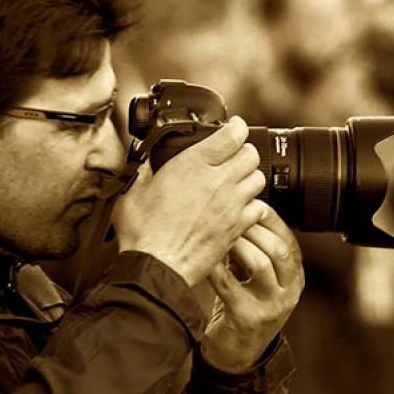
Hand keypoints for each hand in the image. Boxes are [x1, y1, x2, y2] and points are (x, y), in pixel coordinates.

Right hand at [113, 116, 267, 285]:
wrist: (157, 265)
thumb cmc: (144, 232)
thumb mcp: (134, 191)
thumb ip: (145, 172)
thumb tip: (145, 165)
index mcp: (194, 164)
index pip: (233, 134)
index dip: (237, 128)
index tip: (234, 128)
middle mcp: (218, 181)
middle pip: (251, 154)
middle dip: (244, 152)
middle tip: (234, 157)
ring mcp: (231, 204)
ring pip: (258, 179)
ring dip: (249, 177)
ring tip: (237, 182)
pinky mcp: (237, 227)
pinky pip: (259, 208)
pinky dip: (253, 206)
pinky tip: (239, 208)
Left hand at [200, 206, 303, 372]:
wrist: (238, 354)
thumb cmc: (244, 306)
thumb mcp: (257, 278)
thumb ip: (254, 250)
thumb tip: (238, 212)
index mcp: (294, 277)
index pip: (289, 240)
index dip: (271, 218)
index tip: (251, 202)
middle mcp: (289, 291)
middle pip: (280, 250)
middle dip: (256, 227)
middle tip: (234, 212)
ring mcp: (271, 306)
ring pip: (260, 265)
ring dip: (238, 244)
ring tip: (220, 232)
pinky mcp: (247, 318)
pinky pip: (229, 286)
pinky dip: (216, 267)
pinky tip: (205, 257)